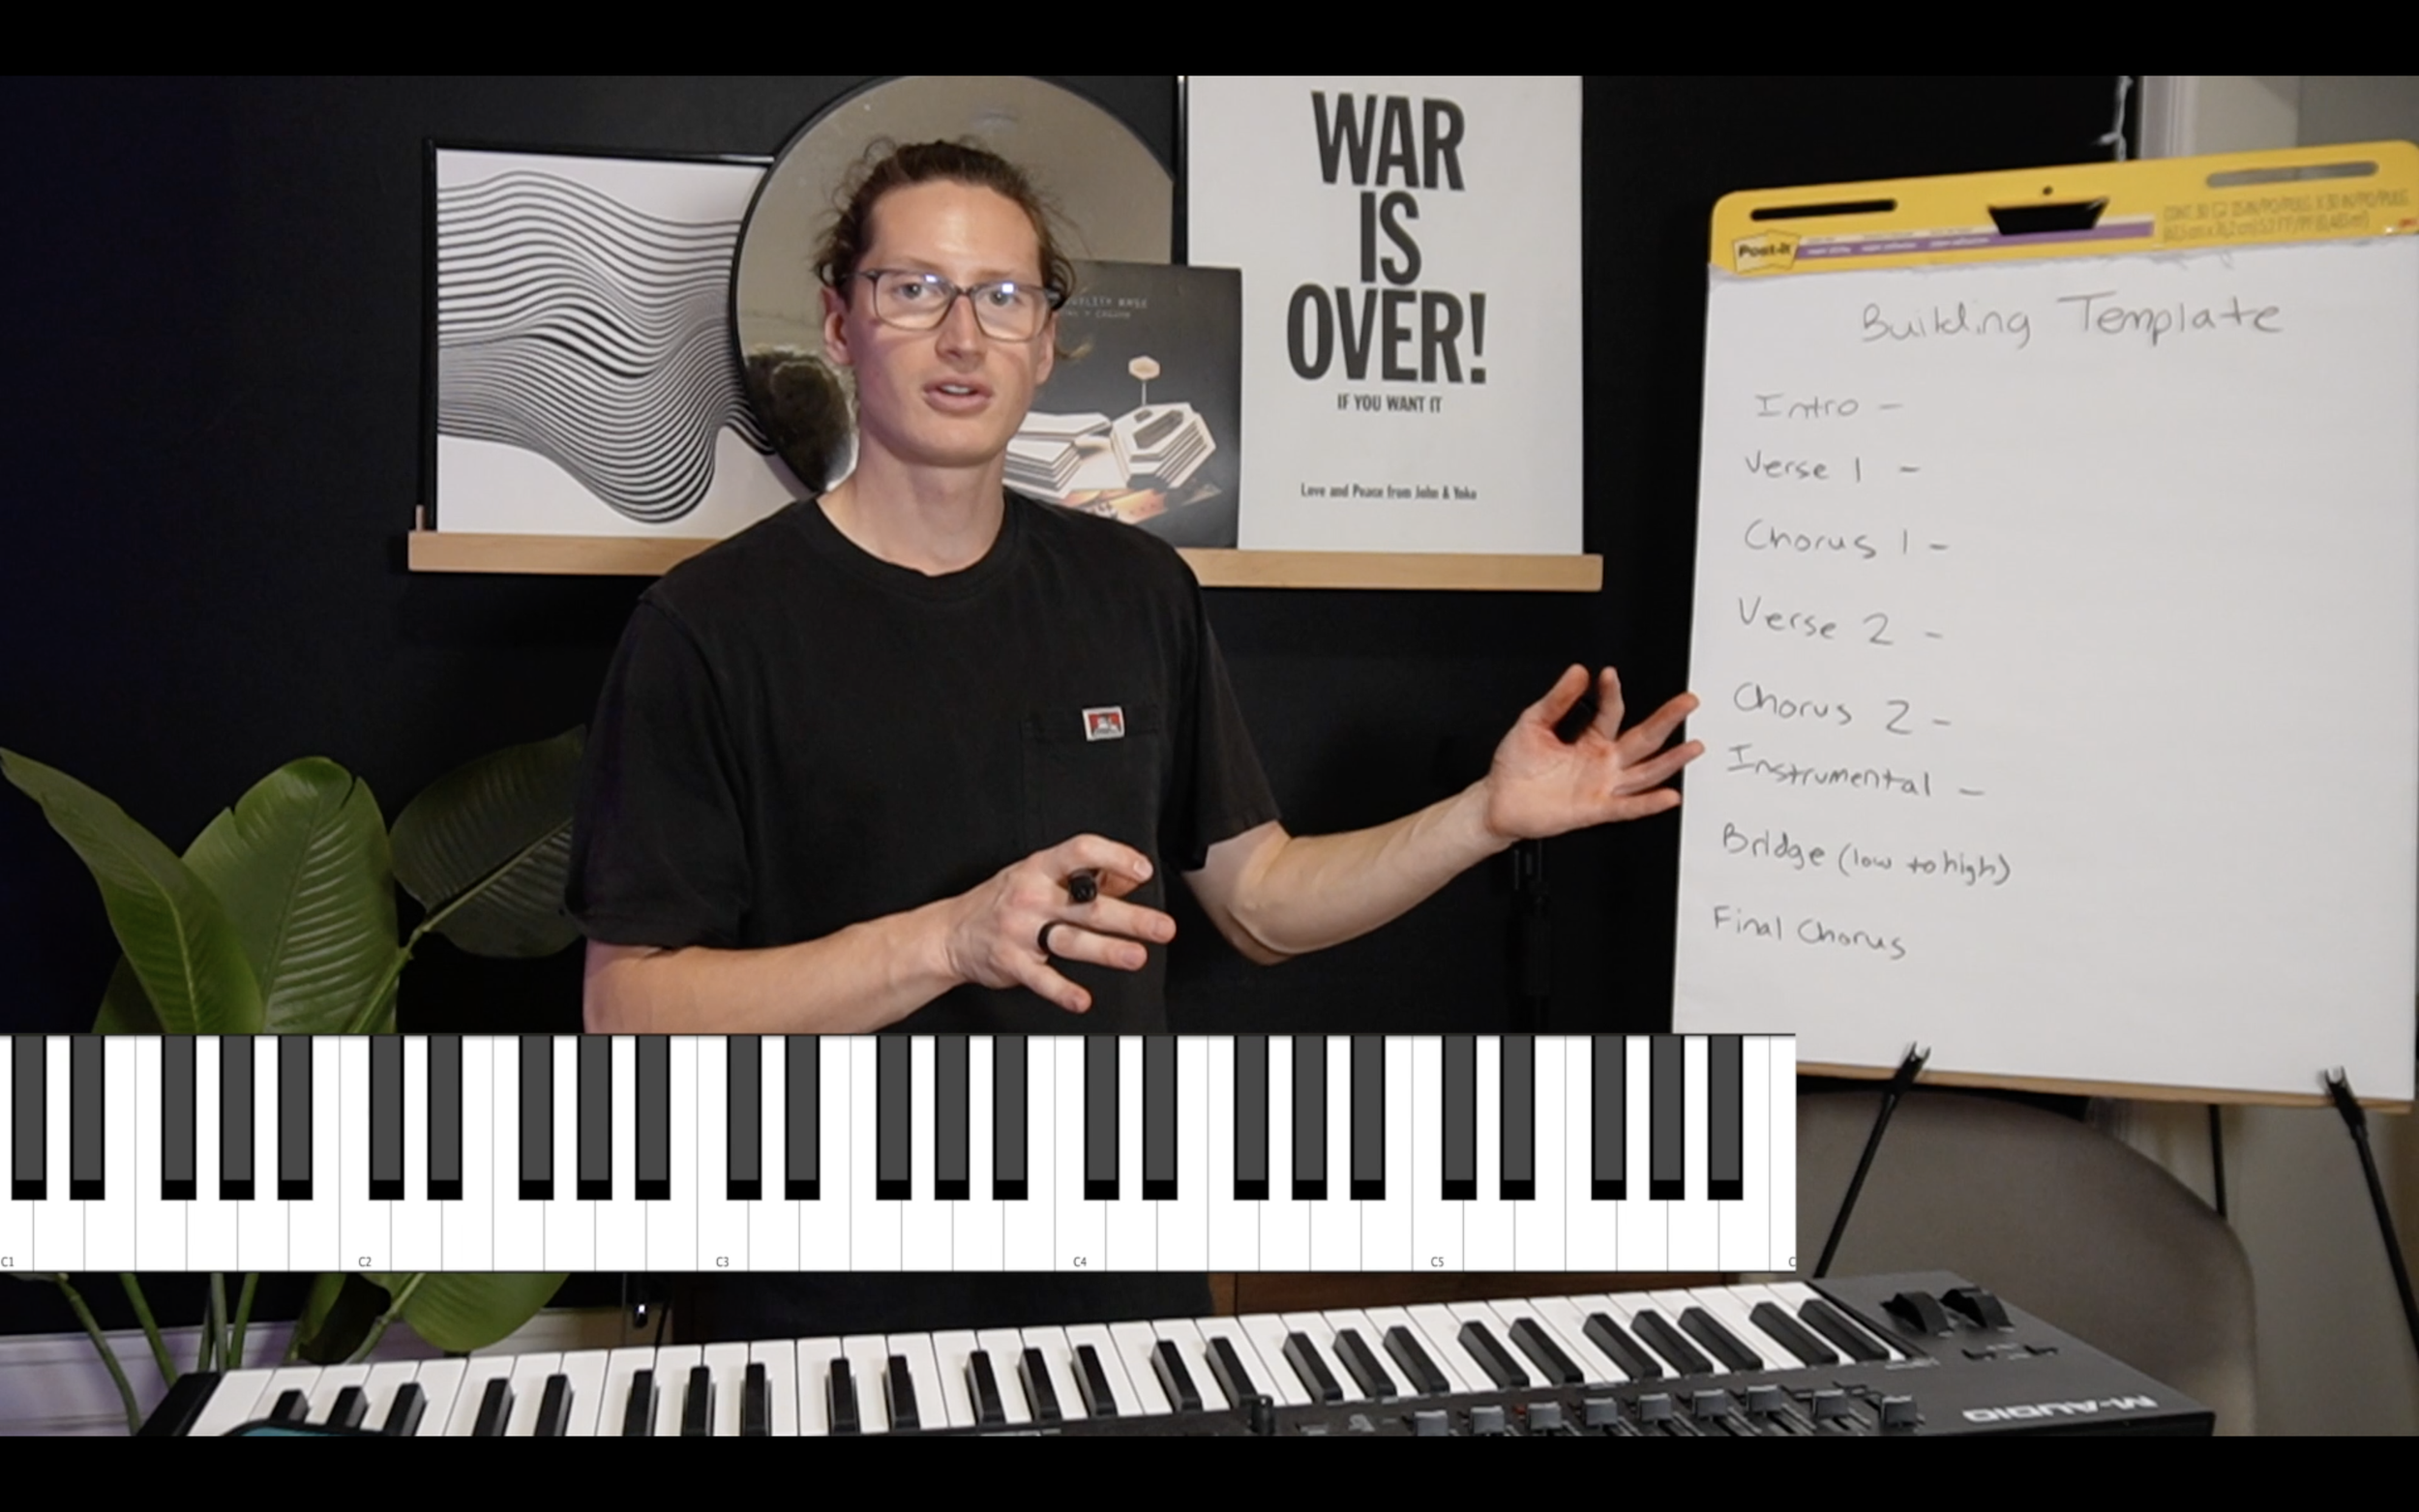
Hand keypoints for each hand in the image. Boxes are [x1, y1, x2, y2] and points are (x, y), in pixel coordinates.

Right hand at [940, 835, 1174, 1012]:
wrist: (951, 932)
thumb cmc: (1005, 899)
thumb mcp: (1040, 875)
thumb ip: (1089, 875)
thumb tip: (1133, 873)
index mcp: (1040, 867)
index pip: (1081, 852)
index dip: (1115, 857)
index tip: (1144, 871)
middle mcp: (1031, 895)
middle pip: (1088, 905)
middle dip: (1129, 918)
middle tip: (1163, 927)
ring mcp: (1020, 930)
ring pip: (1071, 940)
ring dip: (1106, 950)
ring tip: (1137, 957)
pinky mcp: (1011, 962)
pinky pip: (1040, 978)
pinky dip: (1062, 991)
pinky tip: (1083, 1000)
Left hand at [1478, 665, 1702, 845]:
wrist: (1499, 802)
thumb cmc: (1516, 767)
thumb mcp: (1533, 724)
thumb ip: (1557, 700)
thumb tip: (1577, 672)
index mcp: (1590, 740)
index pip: (1612, 712)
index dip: (1612, 692)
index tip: (1608, 674)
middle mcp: (1602, 762)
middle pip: (1643, 738)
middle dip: (1668, 719)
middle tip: (1688, 701)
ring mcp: (1602, 785)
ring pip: (1645, 772)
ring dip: (1670, 760)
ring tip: (1693, 746)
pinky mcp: (1595, 809)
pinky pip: (1627, 806)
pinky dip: (1649, 803)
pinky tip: (1669, 795)